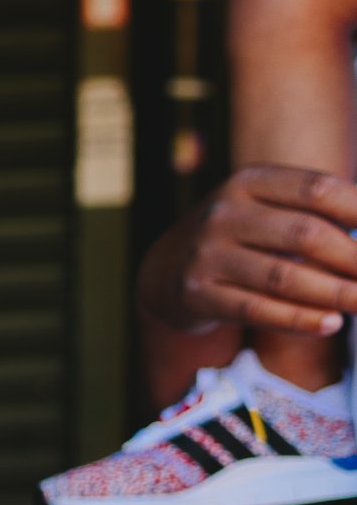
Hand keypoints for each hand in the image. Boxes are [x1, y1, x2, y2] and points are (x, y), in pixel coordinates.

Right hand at [138, 164, 356, 336]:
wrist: (165, 270)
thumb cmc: (240, 237)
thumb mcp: (266, 208)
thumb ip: (316, 213)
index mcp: (249, 181)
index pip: (317, 190)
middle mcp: (223, 213)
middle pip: (305, 235)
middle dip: (355, 259)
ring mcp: (206, 255)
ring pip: (283, 277)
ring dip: (336, 294)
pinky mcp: (197, 294)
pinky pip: (257, 310)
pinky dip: (299, 320)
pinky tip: (331, 323)